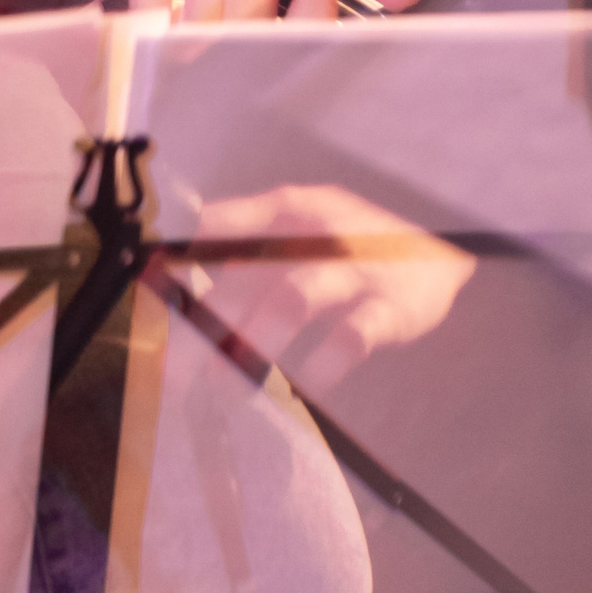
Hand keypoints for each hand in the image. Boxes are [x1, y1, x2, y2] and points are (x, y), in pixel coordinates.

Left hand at [188, 183, 474, 396]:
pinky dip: (326, 359)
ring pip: (294, 298)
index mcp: (289, 210)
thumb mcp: (302, 226)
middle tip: (176, 374)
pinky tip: (307, 382)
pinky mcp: (393, 306)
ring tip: (226, 382)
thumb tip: (181, 258)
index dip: (182, 260)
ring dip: (255, 340)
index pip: (223, 228)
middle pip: (249, 276)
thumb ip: (245, 238)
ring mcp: (356, 269)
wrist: (443, 253)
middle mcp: (318, 232)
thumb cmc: (355, 245)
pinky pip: (353, 333)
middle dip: (208, 325)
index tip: (148, 291)